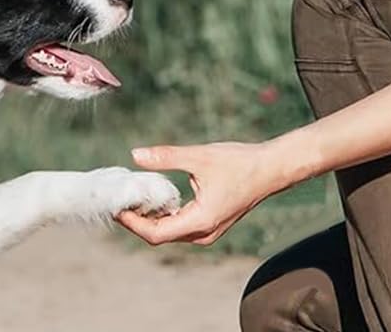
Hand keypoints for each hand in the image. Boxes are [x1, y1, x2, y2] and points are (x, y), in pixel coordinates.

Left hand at [114, 141, 281, 246]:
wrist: (272, 168)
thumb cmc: (240, 162)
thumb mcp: (200, 156)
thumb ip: (166, 157)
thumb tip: (136, 155)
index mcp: (200, 222)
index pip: (155, 233)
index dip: (132, 223)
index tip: (118, 207)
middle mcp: (203, 233)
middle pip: (161, 235)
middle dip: (139, 220)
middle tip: (124, 199)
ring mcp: (209, 231)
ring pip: (172, 232)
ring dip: (153, 218)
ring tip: (138, 197)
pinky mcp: (213, 223)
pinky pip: (183, 226)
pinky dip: (168, 214)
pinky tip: (161, 197)